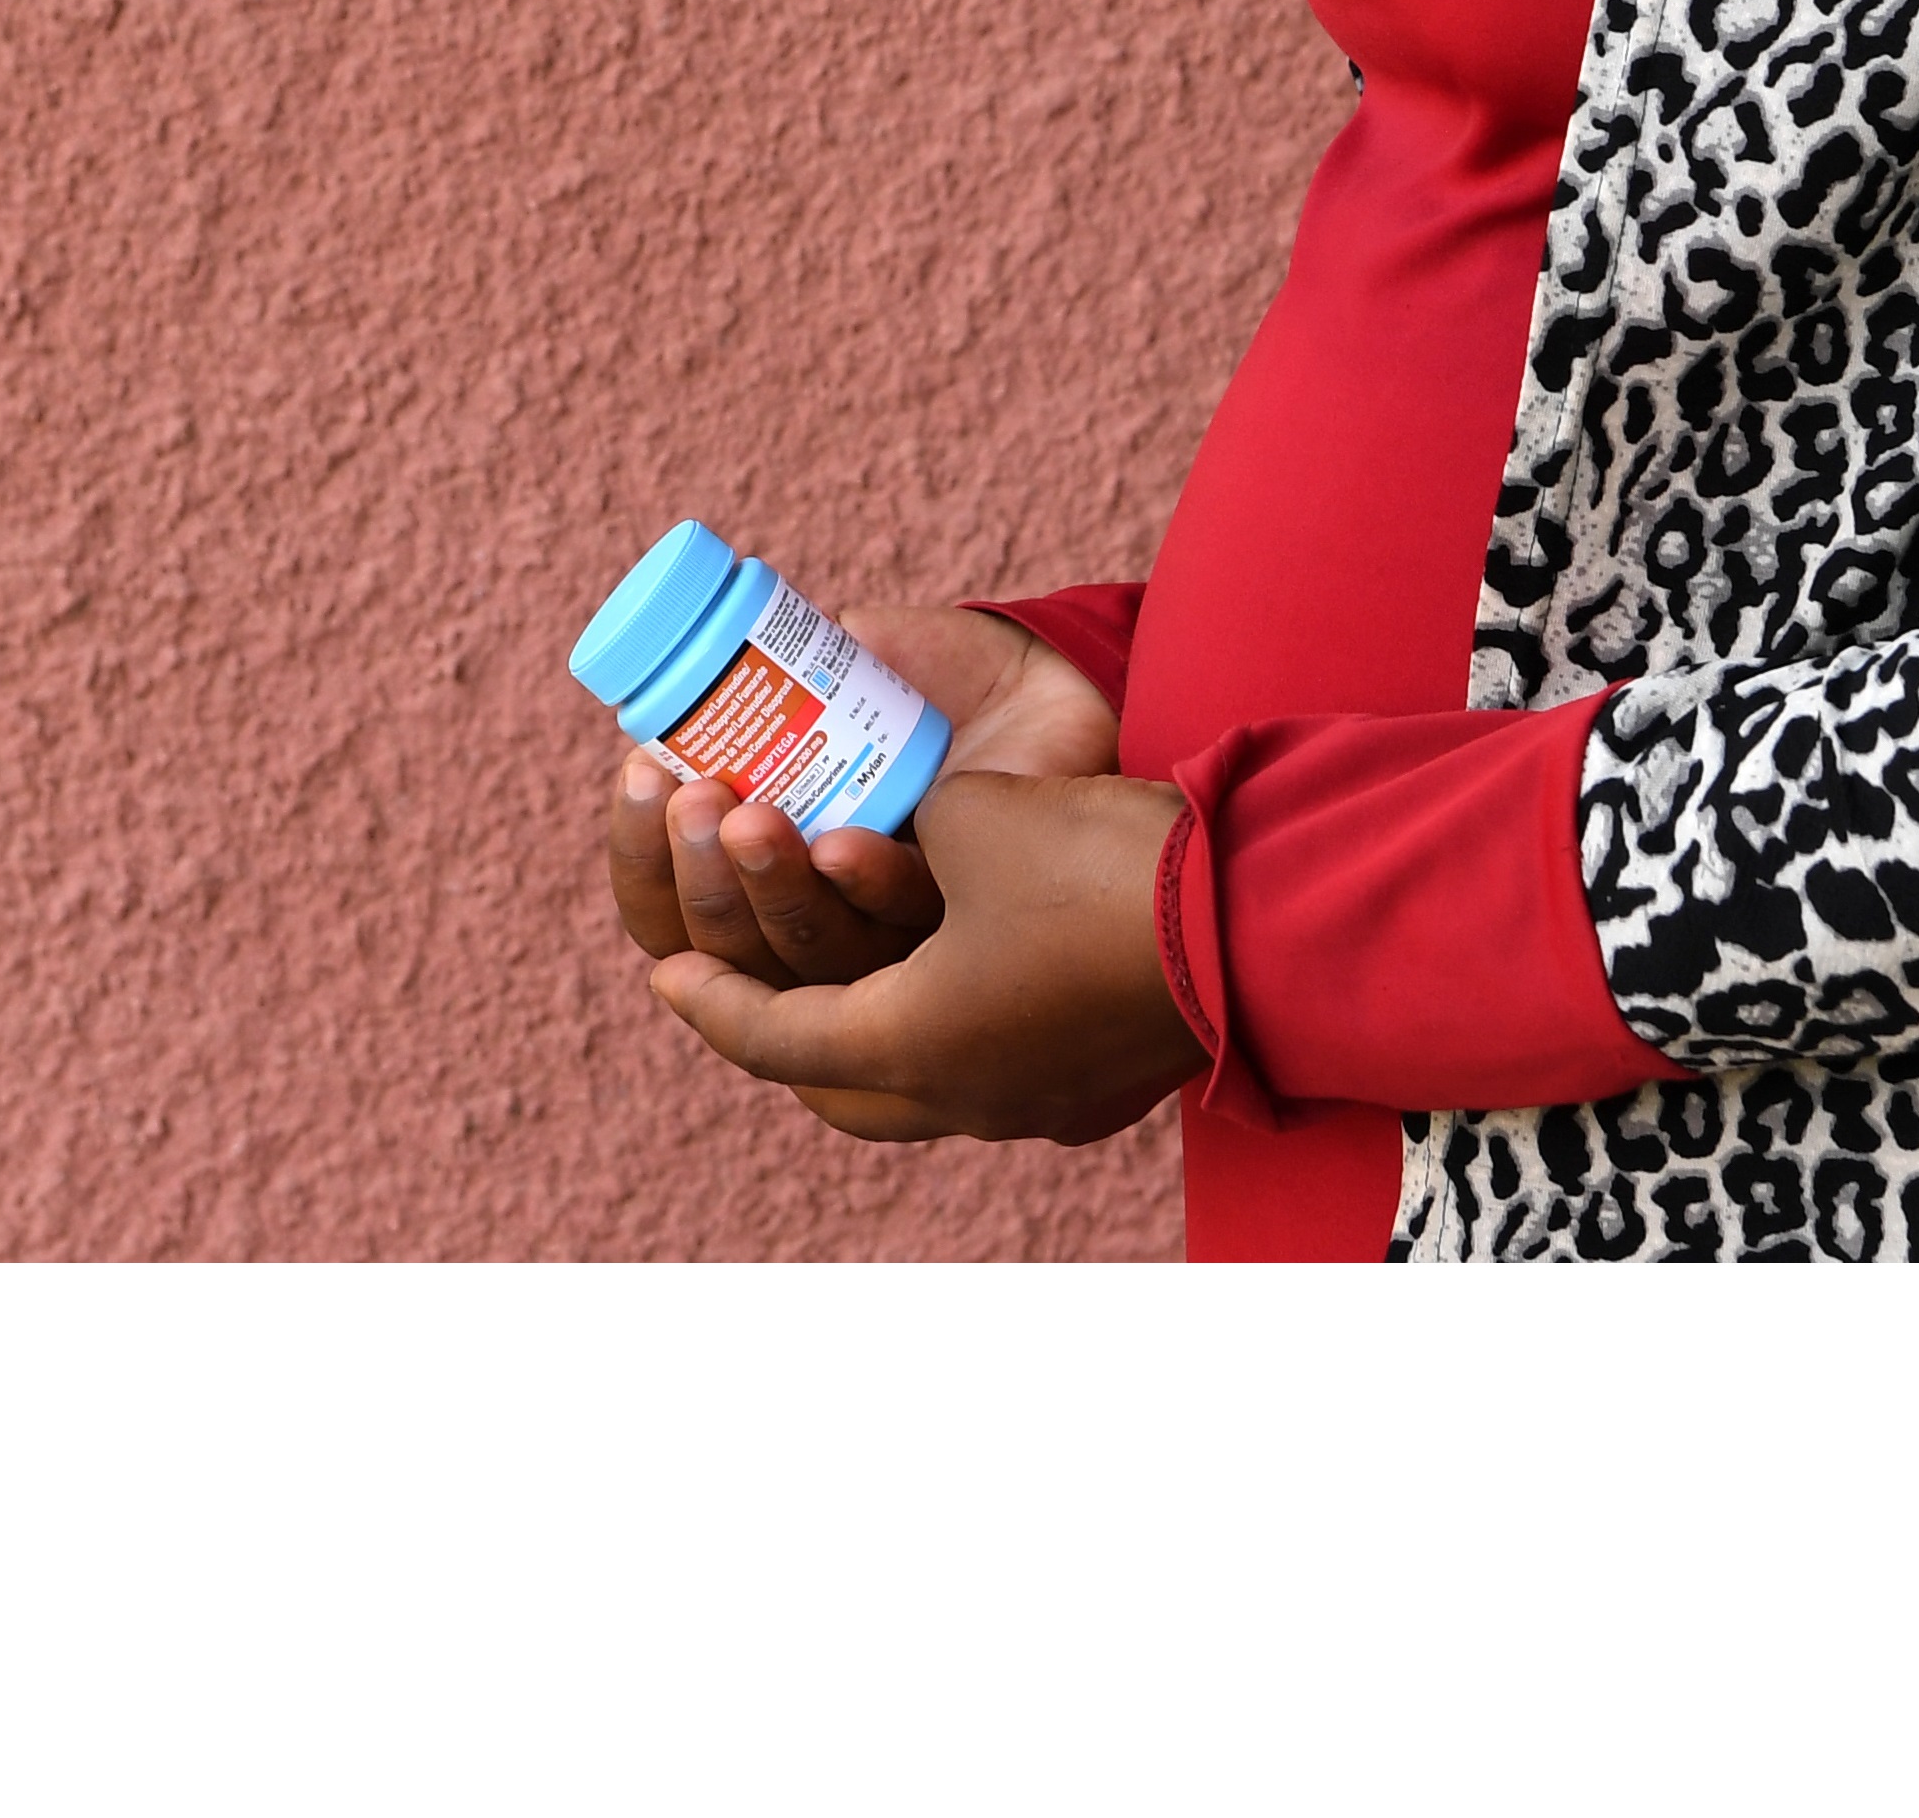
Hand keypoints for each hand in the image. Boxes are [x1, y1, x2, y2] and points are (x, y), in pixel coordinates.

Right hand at [603, 605, 1115, 995]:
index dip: (641, 859)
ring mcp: (895, 943)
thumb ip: (763, 678)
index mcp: (769, 875)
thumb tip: (676, 694)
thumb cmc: (939, 680)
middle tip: (694, 801)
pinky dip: (867, 886)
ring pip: (805, 958)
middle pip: (725, 950)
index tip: (638, 774)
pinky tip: (843, 844)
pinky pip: (905, 932)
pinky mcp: (972, 931)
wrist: (1053, 675)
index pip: (670, 908)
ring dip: (767, 891)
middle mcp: (822, 924)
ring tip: (753, 817)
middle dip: (698, 879)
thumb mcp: (837, 666)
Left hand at [637, 764, 1203, 1147]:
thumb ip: (909, 827)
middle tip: (747, 986)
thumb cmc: (1098, 866)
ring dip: (871, 1038)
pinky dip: (947, 1033)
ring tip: (846, 986)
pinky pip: (990, 1071)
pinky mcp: (1094, 1082)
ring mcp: (1038, 1101)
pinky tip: (955, 985)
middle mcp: (968, 1096)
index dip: (711, 999)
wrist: (1256, 919)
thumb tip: (906, 834)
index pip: (778, 1037)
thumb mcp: (971, 817)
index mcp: (915, 1045)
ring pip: (920, 1088)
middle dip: (783, 1036)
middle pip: (841, 1090)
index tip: (663, 974)